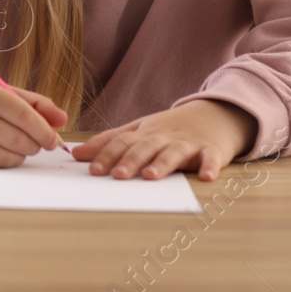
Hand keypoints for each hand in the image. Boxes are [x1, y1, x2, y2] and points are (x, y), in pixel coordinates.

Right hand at [0, 77, 67, 166]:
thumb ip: (33, 103)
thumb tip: (62, 120)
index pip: (23, 115)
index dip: (44, 130)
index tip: (54, 139)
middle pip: (19, 139)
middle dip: (36, 144)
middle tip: (38, 143)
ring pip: (9, 157)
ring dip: (22, 154)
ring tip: (19, 144)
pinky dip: (5, 160)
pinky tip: (0, 149)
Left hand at [70, 99, 255, 180]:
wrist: (214, 114)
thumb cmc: (170, 128)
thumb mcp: (139, 130)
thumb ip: (109, 142)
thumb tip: (75, 154)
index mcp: (145, 133)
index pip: (123, 142)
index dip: (108, 155)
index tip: (93, 170)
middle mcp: (165, 137)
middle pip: (146, 147)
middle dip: (131, 160)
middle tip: (118, 176)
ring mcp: (189, 143)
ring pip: (175, 152)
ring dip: (163, 163)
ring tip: (151, 176)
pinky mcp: (213, 150)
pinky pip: (211, 158)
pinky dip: (210, 166)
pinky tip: (205, 177)